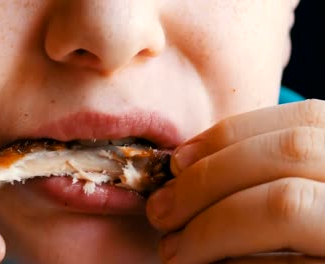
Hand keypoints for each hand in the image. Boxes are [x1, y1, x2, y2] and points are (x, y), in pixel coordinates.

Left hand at [146, 100, 324, 262]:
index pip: (304, 122)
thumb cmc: (303, 246)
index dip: (231, 135)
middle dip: (208, 178)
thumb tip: (186, 168)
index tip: (178, 161)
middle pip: (290, 154)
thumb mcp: (299, 199)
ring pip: (284, 205)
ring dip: (210, 226)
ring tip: (173, 250)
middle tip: (161, 210)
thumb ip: (260, 178)